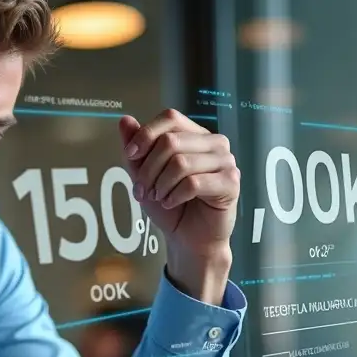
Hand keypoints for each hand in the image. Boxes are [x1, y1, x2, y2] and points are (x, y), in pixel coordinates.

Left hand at [118, 109, 239, 301]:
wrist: (188, 239)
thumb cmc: (171, 205)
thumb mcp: (145, 175)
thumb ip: (136, 149)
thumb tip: (125, 120)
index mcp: (195, 135)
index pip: (170, 118)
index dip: (146, 134)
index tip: (131, 156)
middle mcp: (214, 143)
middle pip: (171, 141)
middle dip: (148, 169)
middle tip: (143, 190)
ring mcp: (226, 161)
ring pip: (181, 163)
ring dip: (160, 185)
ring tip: (158, 197)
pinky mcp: (231, 183)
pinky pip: (194, 183)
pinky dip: (175, 195)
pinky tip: (171, 202)